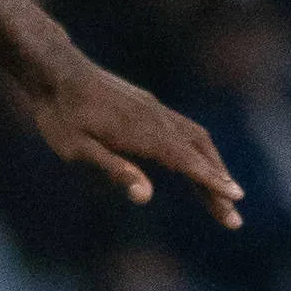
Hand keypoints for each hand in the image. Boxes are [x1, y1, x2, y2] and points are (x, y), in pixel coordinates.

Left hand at [24, 62, 242, 228]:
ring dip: (214, 167)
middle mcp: (157, 119)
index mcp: (143, 132)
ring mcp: (155, 110)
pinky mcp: (149, 106)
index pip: (187, 161)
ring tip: (225, 194)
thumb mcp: (76, 148)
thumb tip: (145, 196)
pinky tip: (199, 163)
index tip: (235, 198)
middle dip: (219, 185)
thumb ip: (113, 169)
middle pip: (200, 153)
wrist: (56, 71)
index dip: (211, 180)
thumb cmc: (60, 115)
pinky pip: (186, 129)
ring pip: (197, 139)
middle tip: (233, 219)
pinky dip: (201, 151)